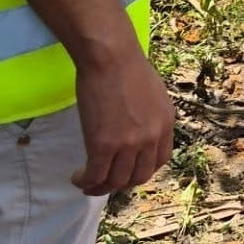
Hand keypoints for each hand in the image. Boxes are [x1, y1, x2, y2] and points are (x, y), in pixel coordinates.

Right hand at [72, 44, 174, 195]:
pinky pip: (95, 175)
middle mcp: (151, 138)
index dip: (143, 170)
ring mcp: (128, 144)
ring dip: (101, 187)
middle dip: (122, 183)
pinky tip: (78, 178)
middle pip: (139, 177)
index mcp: (165, 124)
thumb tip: (139, 130)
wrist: (111, 57)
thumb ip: (150, 116)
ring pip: (116, 181)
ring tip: (88, 182)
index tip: (129, 170)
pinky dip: (86, 182)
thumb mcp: (153, 94)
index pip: (160, 161)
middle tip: (106, 180)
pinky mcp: (103, 145)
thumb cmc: (128, 66)